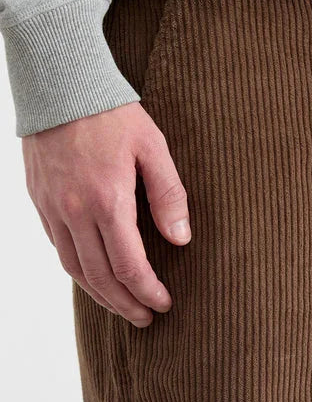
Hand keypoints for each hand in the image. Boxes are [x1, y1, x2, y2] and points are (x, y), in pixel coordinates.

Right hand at [22, 102, 191, 326]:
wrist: (60, 82)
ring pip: (74, 269)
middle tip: (146, 318)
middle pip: (100, 277)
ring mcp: (52, 208)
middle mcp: (75, 211)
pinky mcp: (39, 201)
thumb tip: (181, 239)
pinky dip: (77, 271)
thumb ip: (169, 195)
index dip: (148, 291)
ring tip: (122, 307)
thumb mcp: (153, 147)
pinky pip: (57, 248)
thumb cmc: (112, 113)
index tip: (164, 304)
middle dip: (125, 304)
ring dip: (100, 296)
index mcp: (107, 200)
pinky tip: (94, 276)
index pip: (129, 266)